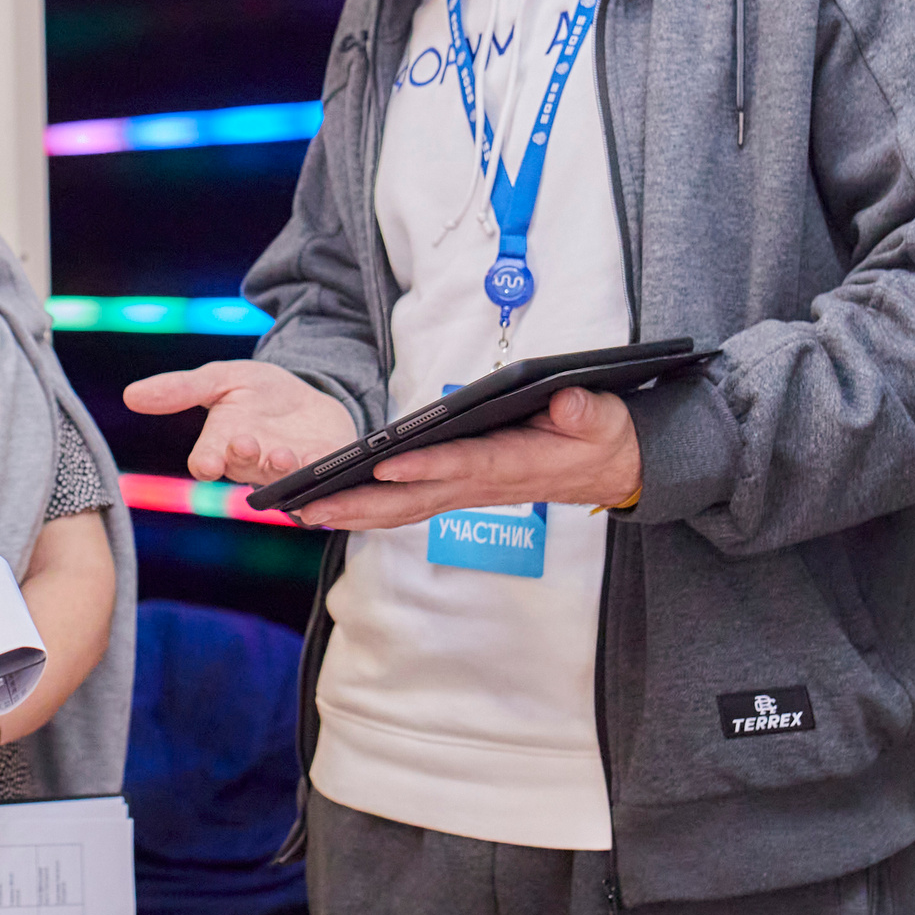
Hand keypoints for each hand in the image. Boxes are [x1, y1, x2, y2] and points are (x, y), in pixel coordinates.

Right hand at [123, 360, 355, 485]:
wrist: (309, 394)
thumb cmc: (257, 391)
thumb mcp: (222, 378)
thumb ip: (181, 388)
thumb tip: (130, 395)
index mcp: (222, 445)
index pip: (206, 460)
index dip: (205, 462)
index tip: (204, 462)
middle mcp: (253, 465)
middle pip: (244, 471)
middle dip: (245, 459)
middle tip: (246, 444)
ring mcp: (289, 471)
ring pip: (282, 480)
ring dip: (282, 471)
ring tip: (284, 456)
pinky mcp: (324, 469)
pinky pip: (322, 481)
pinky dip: (322, 477)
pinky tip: (323, 466)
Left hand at [296, 387, 640, 530]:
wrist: (610, 469)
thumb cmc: (600, 438)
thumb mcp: (602, 418)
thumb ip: (584, 412)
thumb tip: (566, 402)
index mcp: (515, 464)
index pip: (462, 465)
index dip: (423, 467)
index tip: (382, 464)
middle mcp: (482, 485)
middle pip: (414, 499)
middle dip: (361, 503)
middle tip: (310, 505)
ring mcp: (467, 492)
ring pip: (403, 508)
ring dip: (355, 512)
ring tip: (304, 510)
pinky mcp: (459, 490)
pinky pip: (409, 505)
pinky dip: (370, 509)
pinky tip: (333, 508)